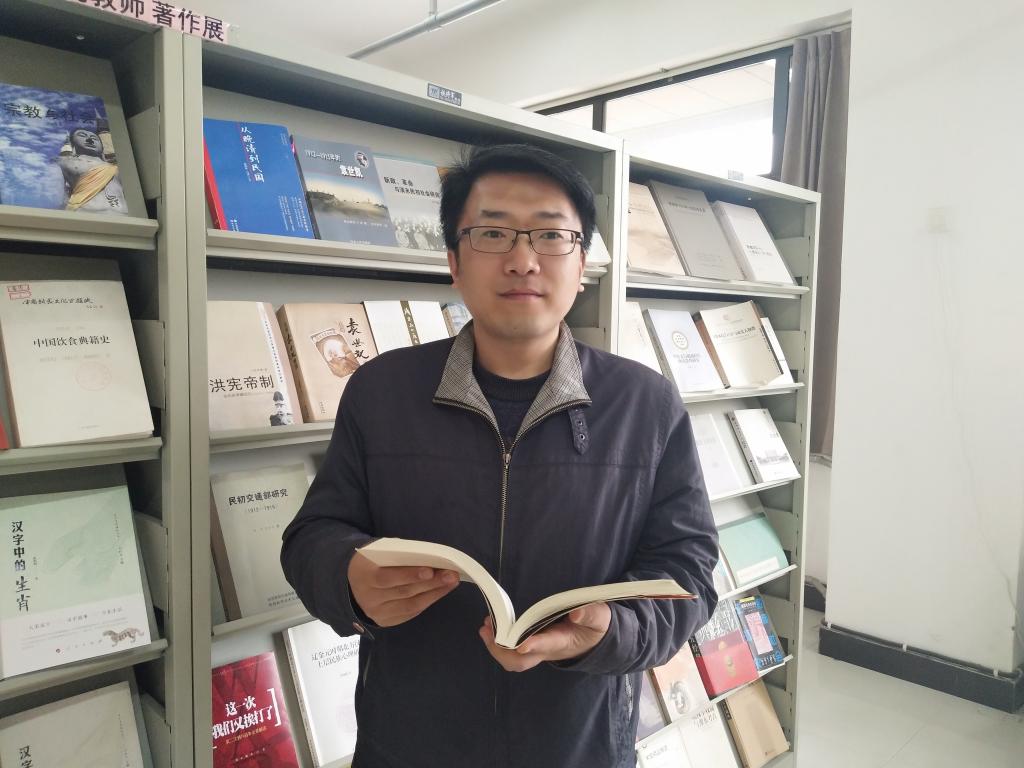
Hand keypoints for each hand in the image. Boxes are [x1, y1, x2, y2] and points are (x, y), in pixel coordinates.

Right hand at [348, 552, 459, 626]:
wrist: (350, 584)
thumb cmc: (371, 562)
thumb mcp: (377, 552)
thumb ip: (398, 555)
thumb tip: (428, 556)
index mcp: (364, 575)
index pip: (386, 578)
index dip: (409, 575)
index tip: (430, 570)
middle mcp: (369, 598)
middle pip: (403, 591)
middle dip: (431, 583)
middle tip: (451, 575)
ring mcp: (377, 613)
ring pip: (410, 605)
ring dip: (434, 593)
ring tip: (451, 582)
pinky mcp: (385, 621)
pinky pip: (410, 613)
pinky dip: (427, 601)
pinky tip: (440, 592)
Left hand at [478, 602, 610, 671]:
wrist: (593, 640)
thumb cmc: (594, 627)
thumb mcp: (600, 618)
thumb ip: (591, 614)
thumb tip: (576, 613)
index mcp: (564, 641)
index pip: (549, 644)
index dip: (536, 645)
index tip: (523, 644)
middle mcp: (547, 649)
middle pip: (522, 660)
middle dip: (503, 650)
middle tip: (488, 631)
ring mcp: (538, 650)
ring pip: (514, 659)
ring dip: (496, 647)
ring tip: (485, 628)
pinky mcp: (532, 646)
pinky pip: (512, 652)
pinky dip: (498, 643)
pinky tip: (489, 629)